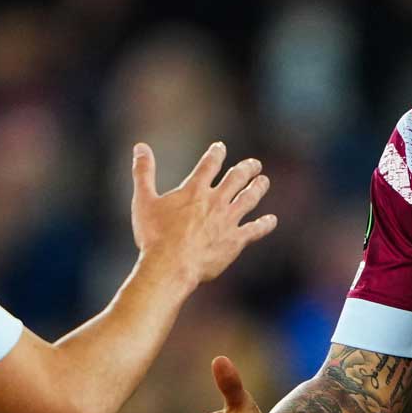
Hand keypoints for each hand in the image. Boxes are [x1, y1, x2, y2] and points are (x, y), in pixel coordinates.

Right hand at [131, 142, 276, 289]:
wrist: (170, 265)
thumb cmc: (154, 236)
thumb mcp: (144, 200)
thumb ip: (143, 172)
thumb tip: (140, 147)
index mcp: (194, 190)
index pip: (209, 164)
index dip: (216, 153)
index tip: (220, 147)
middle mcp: (215, 201)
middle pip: (236, 178)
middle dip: (247, 168)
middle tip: (254, 164)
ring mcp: (227, 220)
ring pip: (249, 199)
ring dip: (258, 188)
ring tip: (264, 181)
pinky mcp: (235, 241)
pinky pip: (255, 230)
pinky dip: (264, 225)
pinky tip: (272, 220)